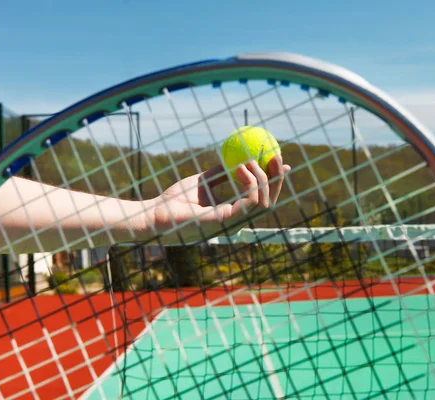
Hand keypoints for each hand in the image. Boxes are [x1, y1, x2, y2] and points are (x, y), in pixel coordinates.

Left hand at [148, 156, 290, 244]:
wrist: (155, 214)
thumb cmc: (173, 201)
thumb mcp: (202, 181)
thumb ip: (219, 174)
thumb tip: (236, 159)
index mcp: (233, 214)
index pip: (262, 199)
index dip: (274, 181)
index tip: (279, 161)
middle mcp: (237, 221)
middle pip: (269, 202)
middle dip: (277, 179)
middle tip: (277, 156)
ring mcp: (233, 224)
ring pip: (264, 202)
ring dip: (262, 178)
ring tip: (248, 160)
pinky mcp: (227, 222)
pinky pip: (251, 202)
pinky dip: (251, 183)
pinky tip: (240, 168)